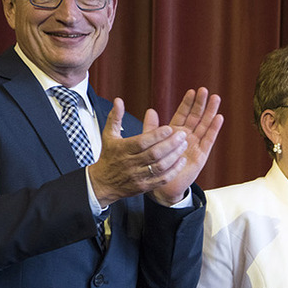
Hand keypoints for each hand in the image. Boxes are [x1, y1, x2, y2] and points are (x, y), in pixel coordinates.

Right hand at [88, 89, 222, 206]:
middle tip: (182, 135)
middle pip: (154, 154)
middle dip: (170, 144)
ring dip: (174, 156)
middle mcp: (130, 163)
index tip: (170, 128)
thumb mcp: (108, 136)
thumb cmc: (108, 157)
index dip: (156, 135)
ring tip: (184, 145)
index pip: (142, 142)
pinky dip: (173, 171)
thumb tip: (118, 100)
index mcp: (122, 149)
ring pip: (160, 166)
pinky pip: (162, 179)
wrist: (103, 183)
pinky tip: (181, 161)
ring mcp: (138, 176)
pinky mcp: (144, 186)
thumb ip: (115, 117)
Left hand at [150, 87, 223, 204]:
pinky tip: (219, 118)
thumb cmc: (157, 166)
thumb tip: (151, 110)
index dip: (187, 103)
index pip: (183, 114)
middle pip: (196, 117)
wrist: (163, 187)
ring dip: (210, 112)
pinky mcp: (201, 155)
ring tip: (216, 99)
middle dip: (201, 104)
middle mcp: (187, 137)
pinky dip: (214, 129)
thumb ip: (151, 128)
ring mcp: (196, 145)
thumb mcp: (150, 144)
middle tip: (205, 90)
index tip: (192, 91)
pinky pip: (209, 140)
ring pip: (205, 125)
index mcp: (175, 133)